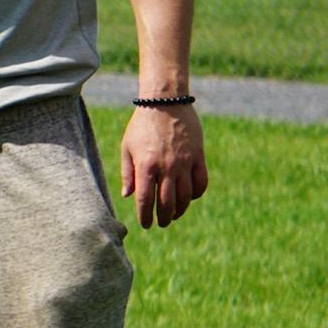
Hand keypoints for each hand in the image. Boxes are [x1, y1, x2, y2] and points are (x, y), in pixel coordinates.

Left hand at [120, 103, 207, 228]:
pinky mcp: (198, 156)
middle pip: (167, 202)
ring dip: (180, 210)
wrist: (165, 103)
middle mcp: (167, 167)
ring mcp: (185, 162)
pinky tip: (189, 198)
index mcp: (146, 166)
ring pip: (186, 196)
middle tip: (161, 223)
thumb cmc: (141, 125)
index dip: (145, 216)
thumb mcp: (127, 147)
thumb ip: (127, 173)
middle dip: (164, 217)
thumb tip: (128, 196)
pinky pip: (201, 182)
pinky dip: (196, 194)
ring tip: (174, 215)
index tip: (145, 224)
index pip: (145, 200)